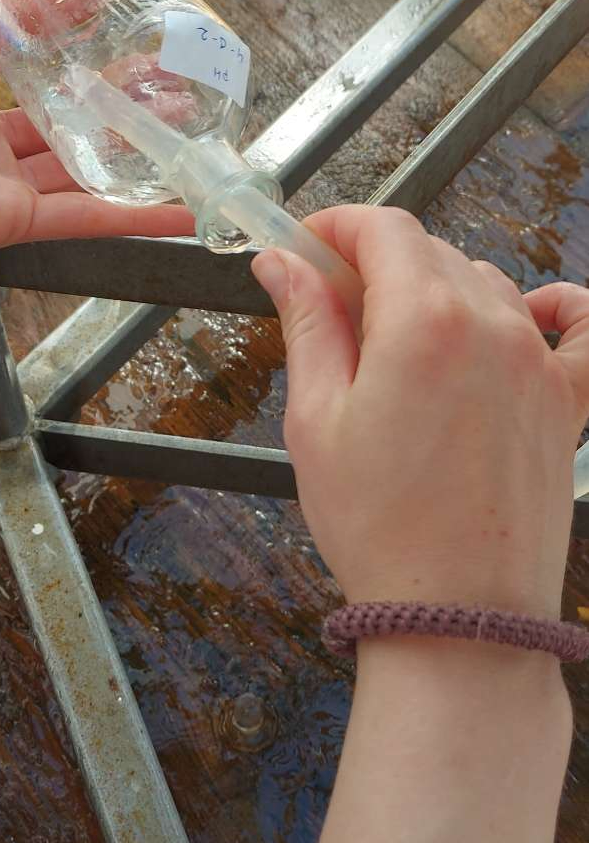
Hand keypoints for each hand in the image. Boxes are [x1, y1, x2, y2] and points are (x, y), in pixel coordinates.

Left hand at [0, 0, 193, 261]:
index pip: (18, 43)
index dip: (60, 17)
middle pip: (59, 109)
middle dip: (112, 91)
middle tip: (164, 71)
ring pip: (79, 164)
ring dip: (133, 151)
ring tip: (188, 131)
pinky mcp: (9, 219)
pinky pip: (81, 218)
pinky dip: (131, 218)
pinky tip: (180, 209)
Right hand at [253, 205, 588, 619]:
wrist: (456, 616)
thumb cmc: (375, 523)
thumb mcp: (316, 419)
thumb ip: (306, 324)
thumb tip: (283, 262)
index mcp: (425, 321)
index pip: (383, 230)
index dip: (337, 226)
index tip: (305, 248)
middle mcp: (495, 325)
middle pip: (430, 251)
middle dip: (375, 262)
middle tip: (332, 305)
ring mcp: (540, 361)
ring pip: (485, 282)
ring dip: (436, 289)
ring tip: (397, 340)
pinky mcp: (569, 400)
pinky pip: (579, 325)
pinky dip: (555, 305)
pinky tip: (529, 311)